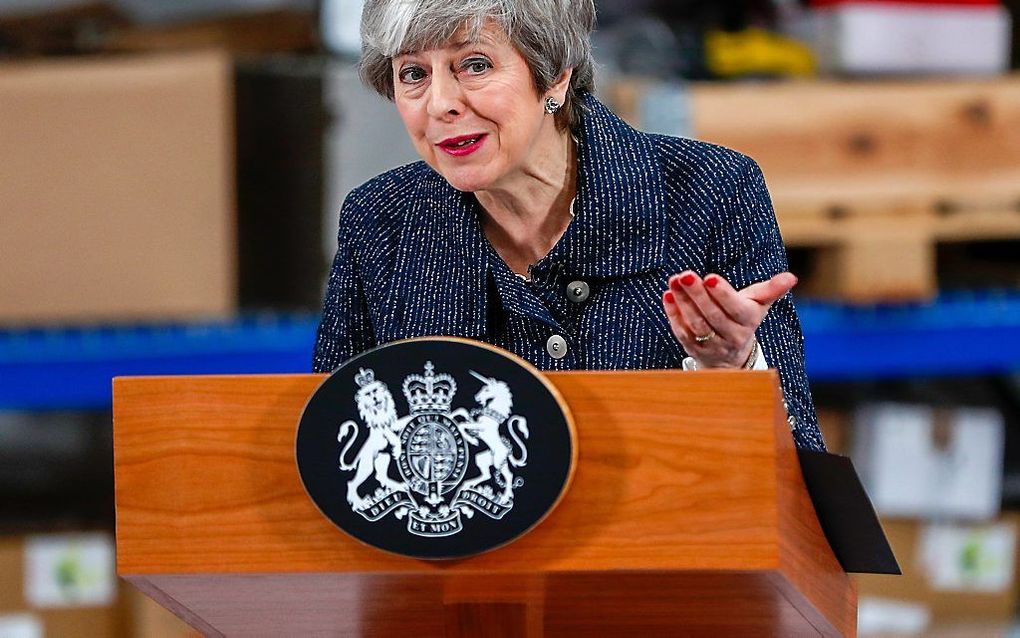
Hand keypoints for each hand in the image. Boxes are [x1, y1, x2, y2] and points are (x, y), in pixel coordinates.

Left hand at [661, 270, 797, 368]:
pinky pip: (682, 332)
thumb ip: (771, 289)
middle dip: (697, 294)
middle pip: (712, 315)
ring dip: (683, 302)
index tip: (710, 277)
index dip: (722, 294)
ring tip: (674, 281)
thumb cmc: (743, 319)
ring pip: (696, 324)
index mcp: (748, 321)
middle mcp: (731, 336)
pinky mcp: (693, 349)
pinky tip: (668, 296)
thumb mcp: (758, 304)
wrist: (731, 356)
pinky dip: (673, 314)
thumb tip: (792, 277)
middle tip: (685, 275)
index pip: (736, 308)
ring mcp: (711, 345)